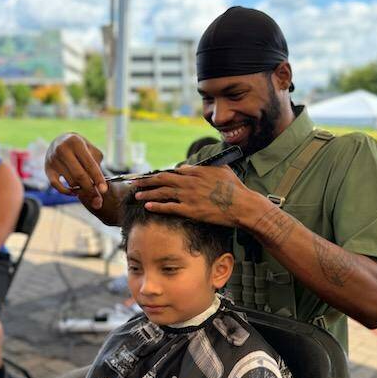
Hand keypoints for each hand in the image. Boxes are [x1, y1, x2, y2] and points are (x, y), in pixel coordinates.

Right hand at [45, 133, 107, 209]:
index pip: (90, 164)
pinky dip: (67, 192)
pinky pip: (57, 186)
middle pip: (79, 176)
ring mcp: (53, 160)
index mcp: (76, 142)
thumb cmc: (81, 148)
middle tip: (98, 199)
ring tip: (87, 187)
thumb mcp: (91, 149)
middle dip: (90, 189)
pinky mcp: (47, 169)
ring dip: (81, 189)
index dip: (98, 178)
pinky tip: (74, 192)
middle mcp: (62, 149)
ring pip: (71, 182)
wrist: (61, 140)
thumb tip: (100, 188)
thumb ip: (97, 165)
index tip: (104, 190)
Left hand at [132, 165, 252, 225]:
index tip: (150, 176)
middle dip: (146, 180)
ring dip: (148, 193)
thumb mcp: (221, 170)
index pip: (173, 171)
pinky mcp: (190, 210)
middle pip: (162, 179)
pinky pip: (170, 207)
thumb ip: (205, 167)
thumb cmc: (235, 188)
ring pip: (163, 193)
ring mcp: (189, 196)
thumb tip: (191, 166)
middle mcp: (189, 182)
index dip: (159, 174)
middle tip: (134, 181)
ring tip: (137, 194)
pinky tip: (148, 206)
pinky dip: (158, 206)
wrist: (242, 205)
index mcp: (197, 171)